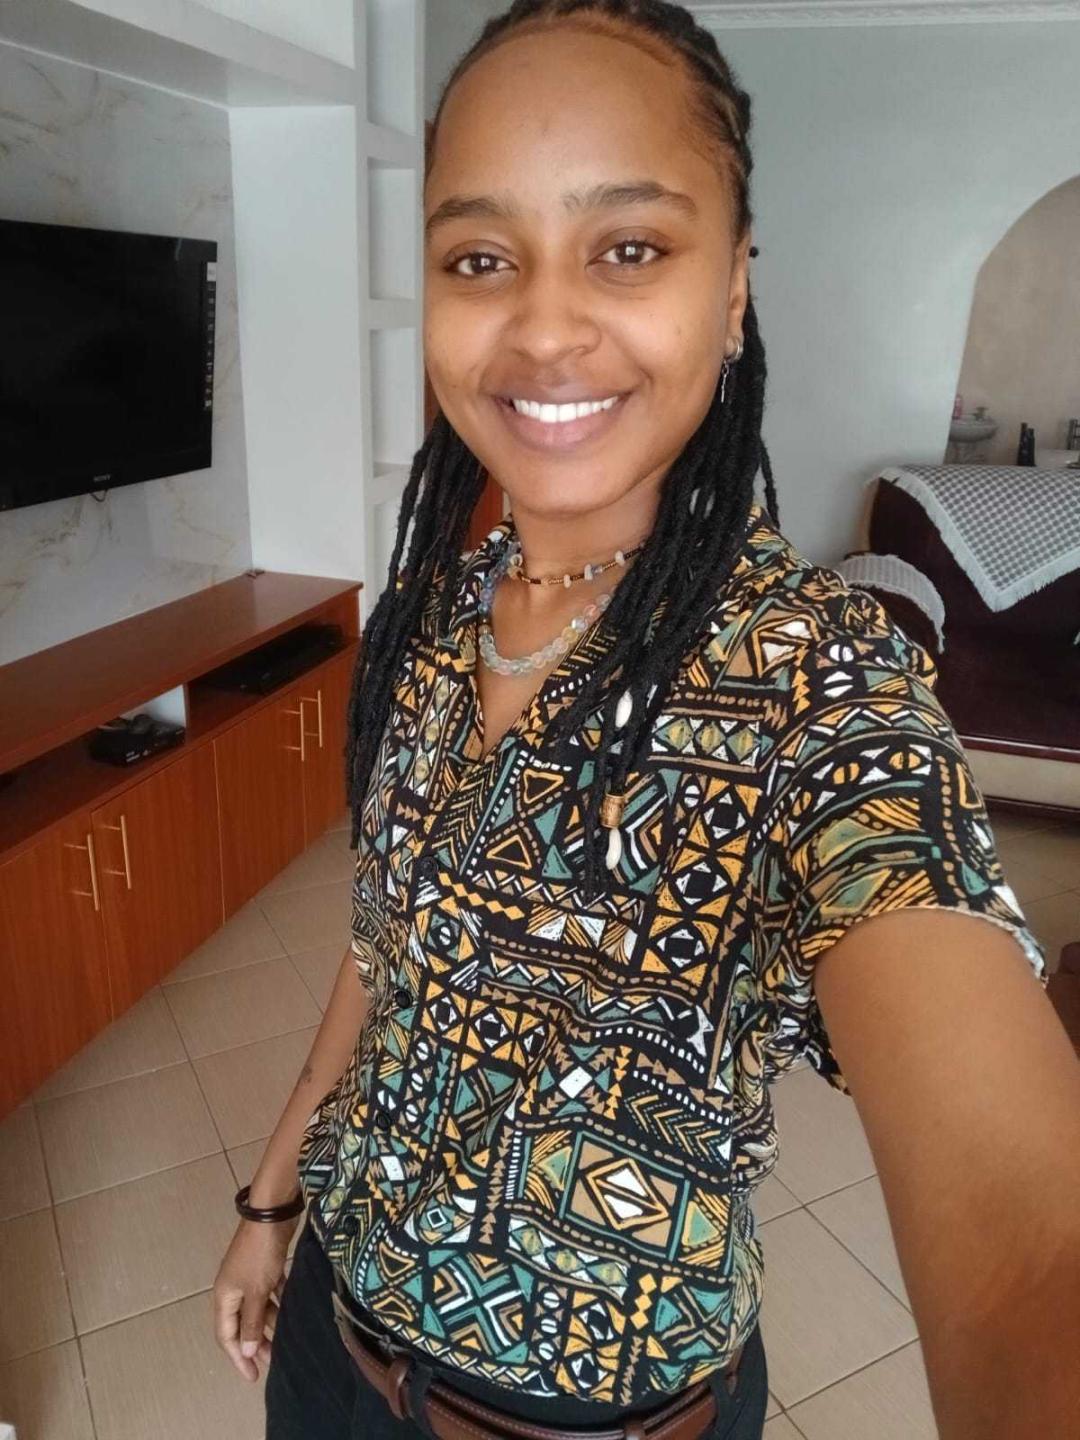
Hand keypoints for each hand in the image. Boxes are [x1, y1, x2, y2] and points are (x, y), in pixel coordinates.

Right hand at [213, 1215, 298, 1381]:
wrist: (271, 1214)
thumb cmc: (260, 1254)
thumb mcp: (256, 1291)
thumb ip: (252, 1321)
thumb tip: (246, 1350)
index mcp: (224, 1297)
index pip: (227, 1336)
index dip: (238, 1358)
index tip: (253, 1376)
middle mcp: (233, 1289)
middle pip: (242, 1324)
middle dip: (256, 1344)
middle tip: (274, 1361)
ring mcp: (249, 1276)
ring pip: (257, 1308)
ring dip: (269, 1324)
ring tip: (285, 1340)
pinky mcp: (264, 1266)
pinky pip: (269, 1292)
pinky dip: (278, 1302)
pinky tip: (291, 1310)